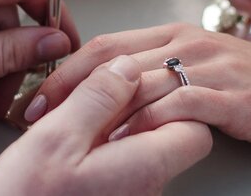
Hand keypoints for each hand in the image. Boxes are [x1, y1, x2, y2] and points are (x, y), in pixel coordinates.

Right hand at [0, 56, 211, 195]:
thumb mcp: (55, 139)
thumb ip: (97, 98)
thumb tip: (127, 67)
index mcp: (144, 168)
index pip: (195, 127)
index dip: (171, 98)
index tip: (132, 85)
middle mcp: (146, 189)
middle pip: (168, 134)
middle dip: (134, 107)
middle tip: (90, 100)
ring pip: (140, 148)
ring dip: (111, 126)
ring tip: (69, 122)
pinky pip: (118, 166)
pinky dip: (98, 148)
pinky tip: (66, 147)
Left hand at [30, 24, 250, 159]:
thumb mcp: (206, 72)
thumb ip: (164, 75)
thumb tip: (114, 96)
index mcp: (177, 34)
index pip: (106, 44)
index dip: (64, 69)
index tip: (35, 95)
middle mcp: (189, 43)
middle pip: (111, 59)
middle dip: (65, 87)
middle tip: (32, 114)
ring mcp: (212, 68)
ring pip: (139, 82)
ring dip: (97, 109)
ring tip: (65, 133)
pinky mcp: (234, 97)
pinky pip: (179, 106)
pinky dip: (146, 124)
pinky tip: (123, 142)